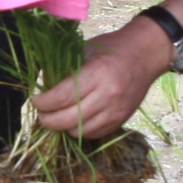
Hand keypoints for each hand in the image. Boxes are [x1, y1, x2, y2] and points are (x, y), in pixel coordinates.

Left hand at [28, 20, 169, 139]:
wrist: (146, 54)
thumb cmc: (113, 48)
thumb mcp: (85, 50)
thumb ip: (65, 69)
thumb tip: (43, 86)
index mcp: (96, 74)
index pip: (63, 97)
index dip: (44, 103)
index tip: (35, 100)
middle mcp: (107, 96)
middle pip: (69, 120)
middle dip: (49, 120)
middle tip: (41, 114)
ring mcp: (116, 111)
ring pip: (81, 132)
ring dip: (64, 127)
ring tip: (57, 117)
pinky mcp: (122, 120)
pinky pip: (95, 134)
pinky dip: (81, 130)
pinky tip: (75, 120)